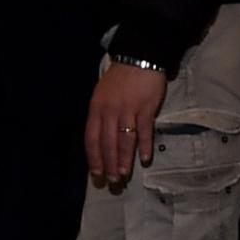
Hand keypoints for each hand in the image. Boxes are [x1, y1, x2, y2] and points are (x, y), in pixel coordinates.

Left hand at [84, 62, 167, 186]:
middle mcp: (110, 111)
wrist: (139, 58)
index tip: (96, 174)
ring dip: (124, 159)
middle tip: (112, 181)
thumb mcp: (102, 95)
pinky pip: (145, 131)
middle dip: (109, 164)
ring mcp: (128, 110)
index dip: (94, 158)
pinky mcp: (146, 108)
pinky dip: (145, 146)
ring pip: (125, 140)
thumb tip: (101, 140)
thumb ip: (101, 116)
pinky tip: (145, 159)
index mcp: (96, 109)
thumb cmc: (120, 79)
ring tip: (124, 175)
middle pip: (108, 143)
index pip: (92, 138)